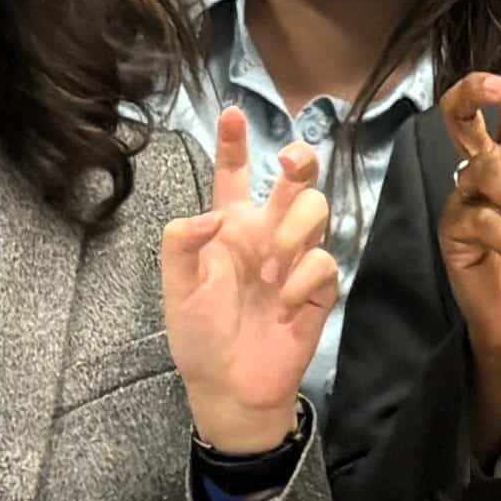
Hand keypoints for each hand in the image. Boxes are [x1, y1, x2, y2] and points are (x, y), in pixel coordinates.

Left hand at [157, 104, 336, 455]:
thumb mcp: (177, 290)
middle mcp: (266, 234)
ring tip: (273, 265)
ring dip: (296, 228)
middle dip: (299, 160)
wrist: (232, 388)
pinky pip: (324, 262)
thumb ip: (182, 246)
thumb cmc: (199, 337)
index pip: (234, 175)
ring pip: (316, 210)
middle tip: (290, 162)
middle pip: (295, 180)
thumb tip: (209, 214)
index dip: (235, 143)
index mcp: (228, 228)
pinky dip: (304, 279)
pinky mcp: (318, 289)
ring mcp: (294, 260)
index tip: (233, 113)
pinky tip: (285, 304)